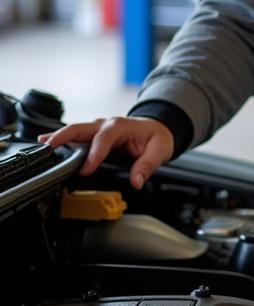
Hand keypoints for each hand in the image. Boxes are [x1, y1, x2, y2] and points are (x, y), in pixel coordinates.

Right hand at [39, 116, 173, 189]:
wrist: (158, 128)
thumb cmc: (157, 137)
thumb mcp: (160, 150)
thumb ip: (147, 165)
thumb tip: (136, 181)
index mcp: (121, 126)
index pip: (104, 139)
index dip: (93, 154)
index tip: (85, 170)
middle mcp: (106, 125)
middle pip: (80, 128)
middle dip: (63, 137)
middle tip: (49, 148)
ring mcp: (98, 129)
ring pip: (74, 131)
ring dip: (58, 138)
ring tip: (42, 147)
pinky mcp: (93, 135)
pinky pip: (76, 137)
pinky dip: (62, 141)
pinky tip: (48, 146)